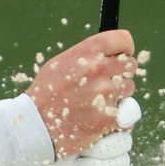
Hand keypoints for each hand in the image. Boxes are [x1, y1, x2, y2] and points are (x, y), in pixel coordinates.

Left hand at [17, 96, 139, 165]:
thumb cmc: (43, 152)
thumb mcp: (55, 134)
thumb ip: (76, 121)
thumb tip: (96, 114)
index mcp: (98, 121)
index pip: (127, 108)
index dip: (129, 111)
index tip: (121, 119)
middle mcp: (110, 140)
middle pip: (125, 140)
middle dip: (103, 148)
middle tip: (82, 152)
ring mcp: (113, 163)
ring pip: (122, 162)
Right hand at [25, 30, 137, 158]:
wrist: (34, 125)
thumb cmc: (45, 94)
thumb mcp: (59, 64)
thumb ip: (86, 57)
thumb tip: (111, 57)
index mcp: (86, 53)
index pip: (122, 40)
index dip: (125, 48)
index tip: (123, 55)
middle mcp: (99, 70)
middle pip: (130, 66)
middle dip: (121, 74)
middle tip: (105, 84)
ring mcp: (106, 94)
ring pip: (129, 90)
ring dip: (118, 96)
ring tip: (97, 103)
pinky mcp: (110, 118)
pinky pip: (127, 116)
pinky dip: (117, 120)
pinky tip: (99, 120)